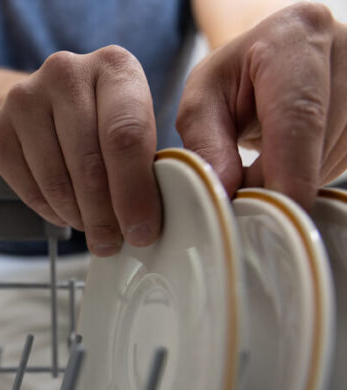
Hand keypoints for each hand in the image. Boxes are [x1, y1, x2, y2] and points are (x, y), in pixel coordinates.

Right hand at [0, 47, 159, 255]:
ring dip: (78, 217)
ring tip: (92, 228)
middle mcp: (66, 72)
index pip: (125, 135)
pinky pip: (29, 189)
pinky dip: (51, 212)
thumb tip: (147, 223)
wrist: (37, 104)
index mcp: (113, 66)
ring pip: (56, 181)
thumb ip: (146, 162)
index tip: (141, 230)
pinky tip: (65, 213)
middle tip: (113, 241)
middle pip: (89, 162)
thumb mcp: (132, 123)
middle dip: (105, 214)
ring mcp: (25, 99)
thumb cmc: (97, 119)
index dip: (134, 192)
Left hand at [177, 3, 346, 208]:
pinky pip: (343, 161)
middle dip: (277, 180)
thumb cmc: (233, 80)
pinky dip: (312, 173)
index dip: (291, 168)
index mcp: (294, 37)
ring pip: (333, 157)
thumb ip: (206, 146)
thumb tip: (225, 191)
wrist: (272, 61)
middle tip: (243, 185)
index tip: (279, 207)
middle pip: (317, 141)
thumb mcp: (202, 102)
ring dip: (293, 178)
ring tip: (264, 158)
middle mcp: (344, 49)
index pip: (299, 113)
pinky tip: (292, 157)